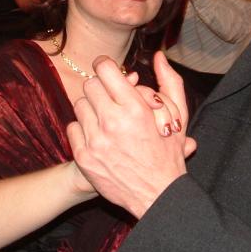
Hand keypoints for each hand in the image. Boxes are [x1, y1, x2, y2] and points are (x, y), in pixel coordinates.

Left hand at [67, 52, 195, 218]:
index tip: (109, 72)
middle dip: (101, 88)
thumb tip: (157, 56)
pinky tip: (99, 137)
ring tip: (107, 120)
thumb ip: (169, 82)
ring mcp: (95, 140)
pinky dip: (84, 130)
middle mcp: (113, 122)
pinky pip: (72, 127)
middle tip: (111, 99)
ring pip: (80, 105)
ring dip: (92, 109)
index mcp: (135, 108)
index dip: (106, 66)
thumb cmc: (168, 154)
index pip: (104, 69)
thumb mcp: (177, 116)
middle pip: (90, 85)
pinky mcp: (84, 157)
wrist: (156, 195)